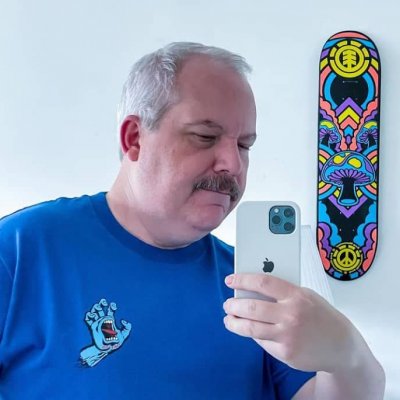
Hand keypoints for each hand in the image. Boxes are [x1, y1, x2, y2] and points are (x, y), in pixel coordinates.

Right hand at [84, 298, 131, 351]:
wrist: (107, 350)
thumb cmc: (116, 343)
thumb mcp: (124, 335)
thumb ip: (127, 327)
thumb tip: (123, 320)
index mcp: (111, 320)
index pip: (111, 310)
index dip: (112, 306)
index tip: (114, 307)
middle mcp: (104, 320)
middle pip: (101, 309)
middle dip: (102, 303)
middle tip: (103, 302)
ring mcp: (97, 323)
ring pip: (94, 312)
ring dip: (95, 308)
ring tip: (97, 308)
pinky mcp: (92, 328)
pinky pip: (88, 320)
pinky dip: (88, 316)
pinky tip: (91, 314)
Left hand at [223, 273, 357, 372]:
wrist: (342, 345)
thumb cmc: (321, 316)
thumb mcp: (306, 296)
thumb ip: (282, 293)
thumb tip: (252, 291)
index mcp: (296, 295)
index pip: (262, 283)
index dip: (242, 280)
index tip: (230, 280)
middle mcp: (291, 315)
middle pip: (252, 307)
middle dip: (233, 305)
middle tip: (227, 303)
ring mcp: (288, 335)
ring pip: (250, 328)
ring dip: (234, 323)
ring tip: (228, 319)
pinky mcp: (286, 353)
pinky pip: (262, 342)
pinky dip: (252, 335)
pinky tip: (249, 330)